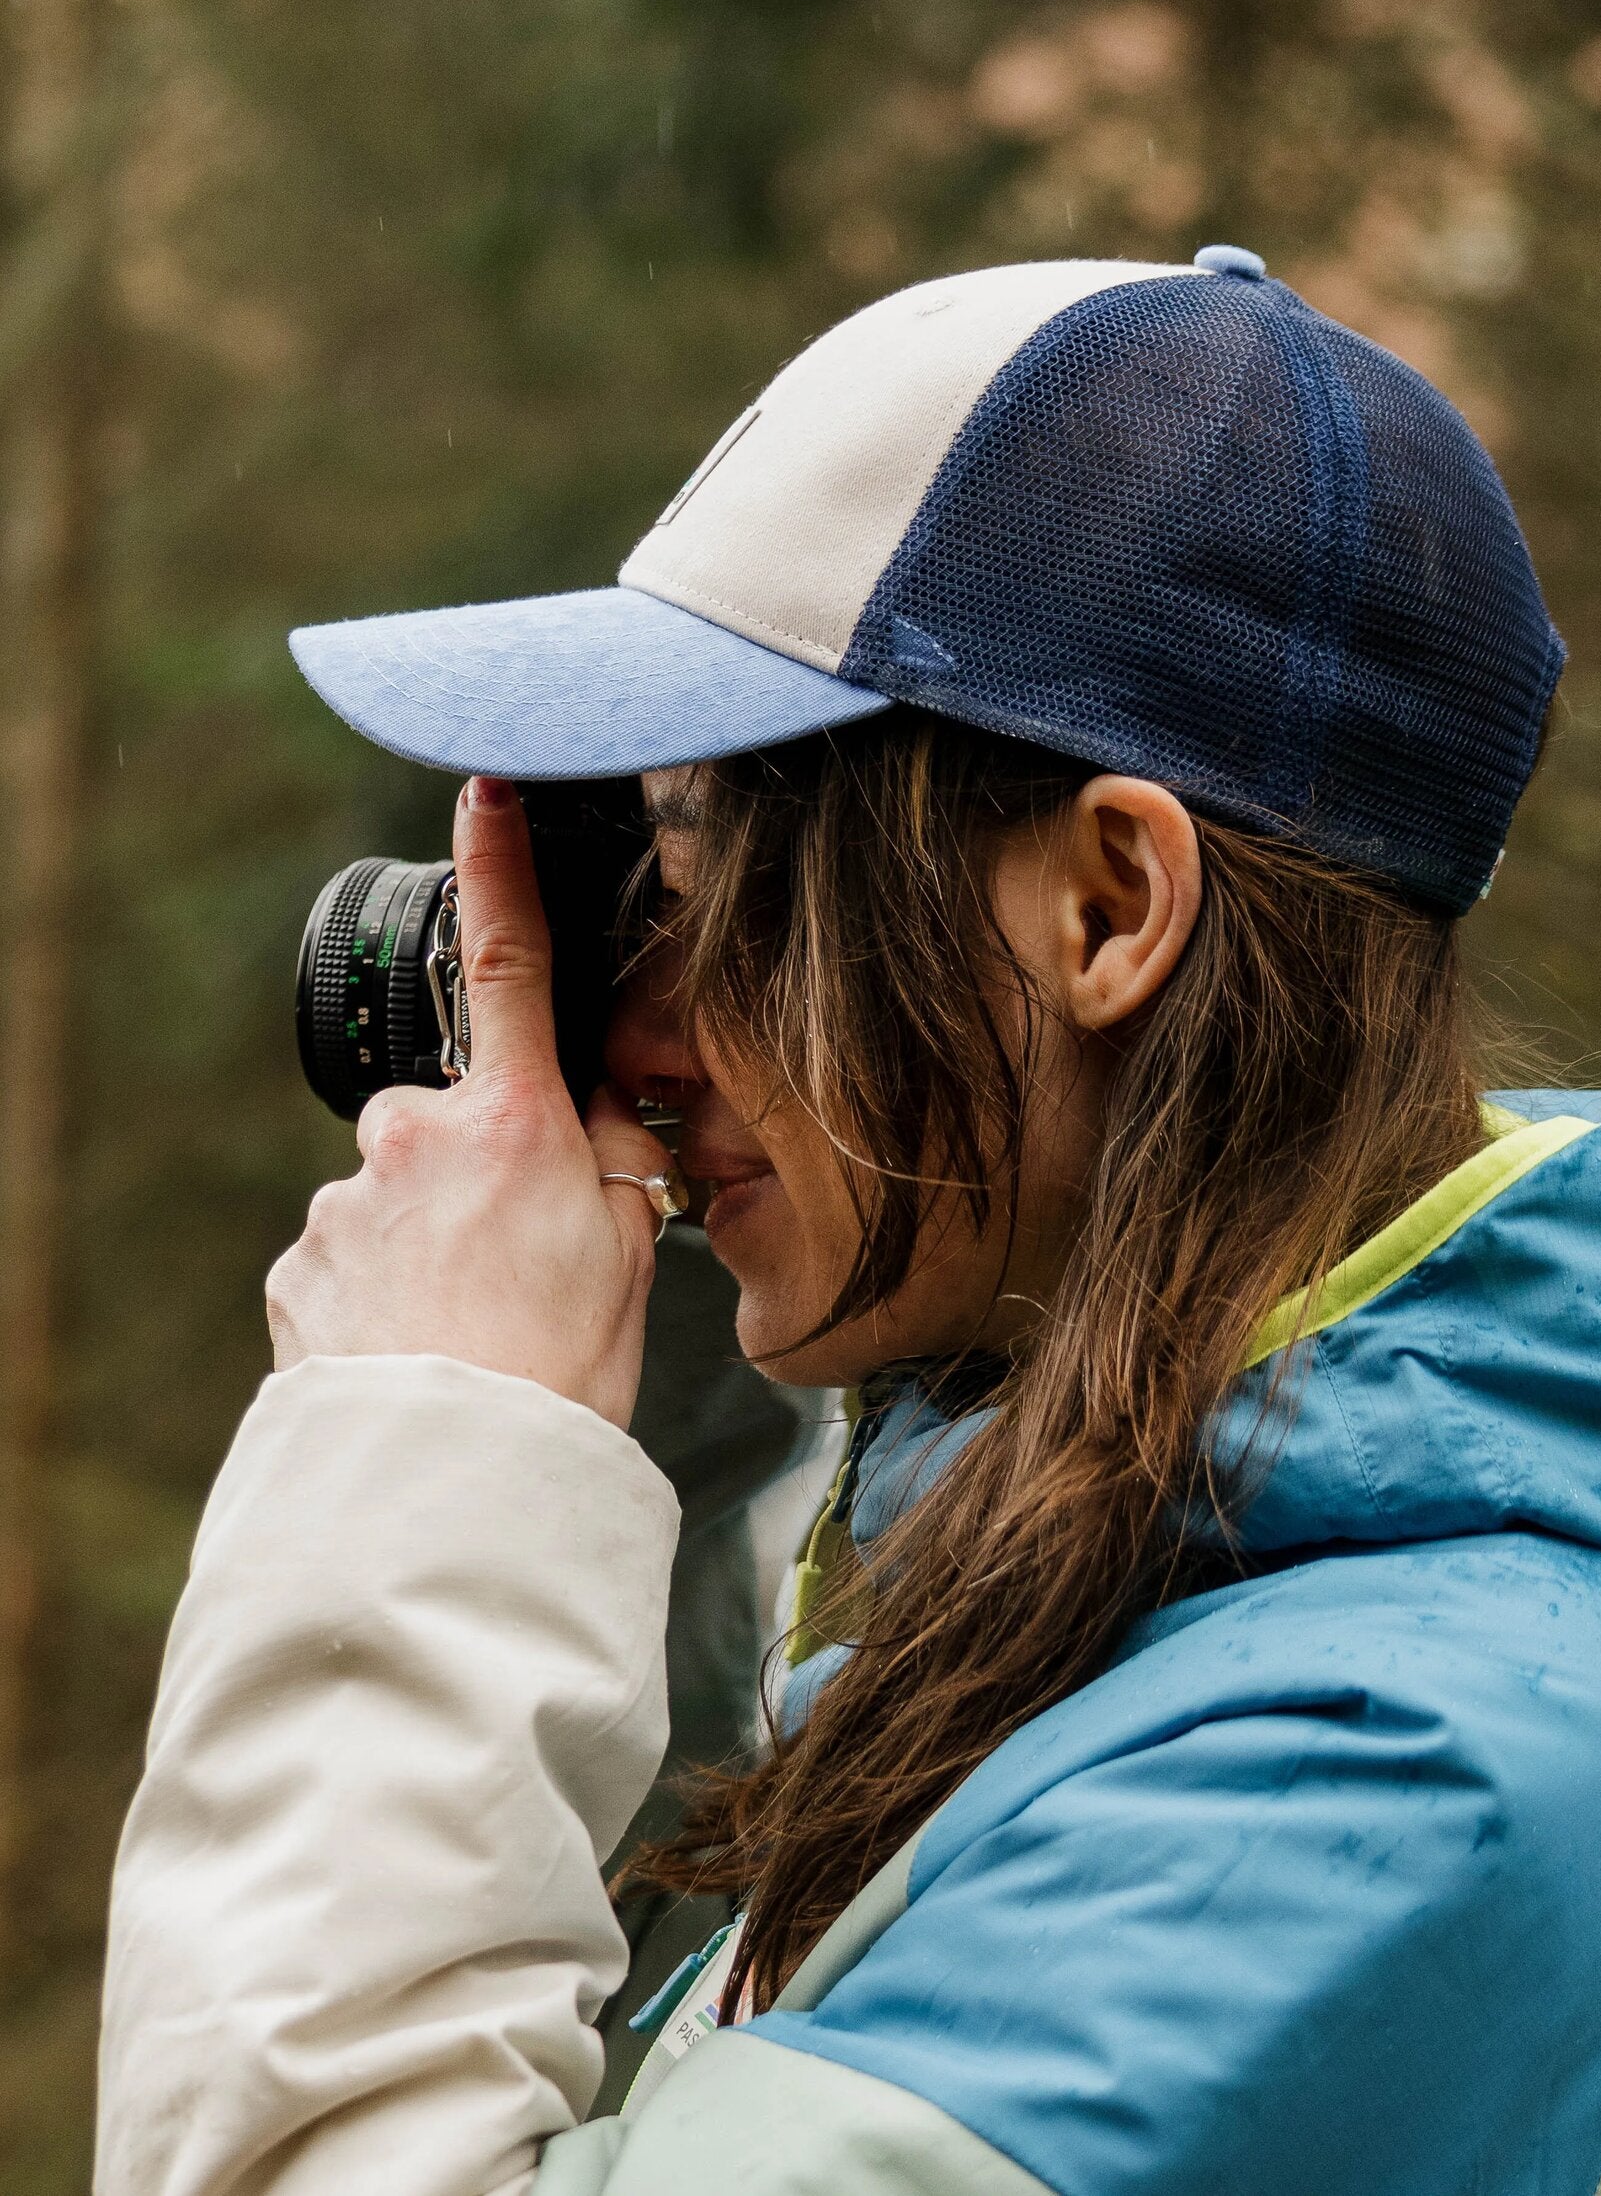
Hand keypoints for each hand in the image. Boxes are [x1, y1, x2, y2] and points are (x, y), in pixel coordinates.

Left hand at [266, 777, 663, 1427]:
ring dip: (423, 1238)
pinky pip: (346, 1254)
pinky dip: (377, 1290)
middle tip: (519, 1261)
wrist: (457, 1485)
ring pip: (393, 1194)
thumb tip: (598, 1122)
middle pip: (446, 1118)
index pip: (511, 963)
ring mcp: (343, 1202)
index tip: (483, 789)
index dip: (499, 865)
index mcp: (515, 1124)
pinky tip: (415, 1346)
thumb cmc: (563, 1378)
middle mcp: (415, 1139)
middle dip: (474, 1165)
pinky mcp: (297, 1267)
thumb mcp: (629, 1254)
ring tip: (467, 1326)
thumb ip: (612, 1164)